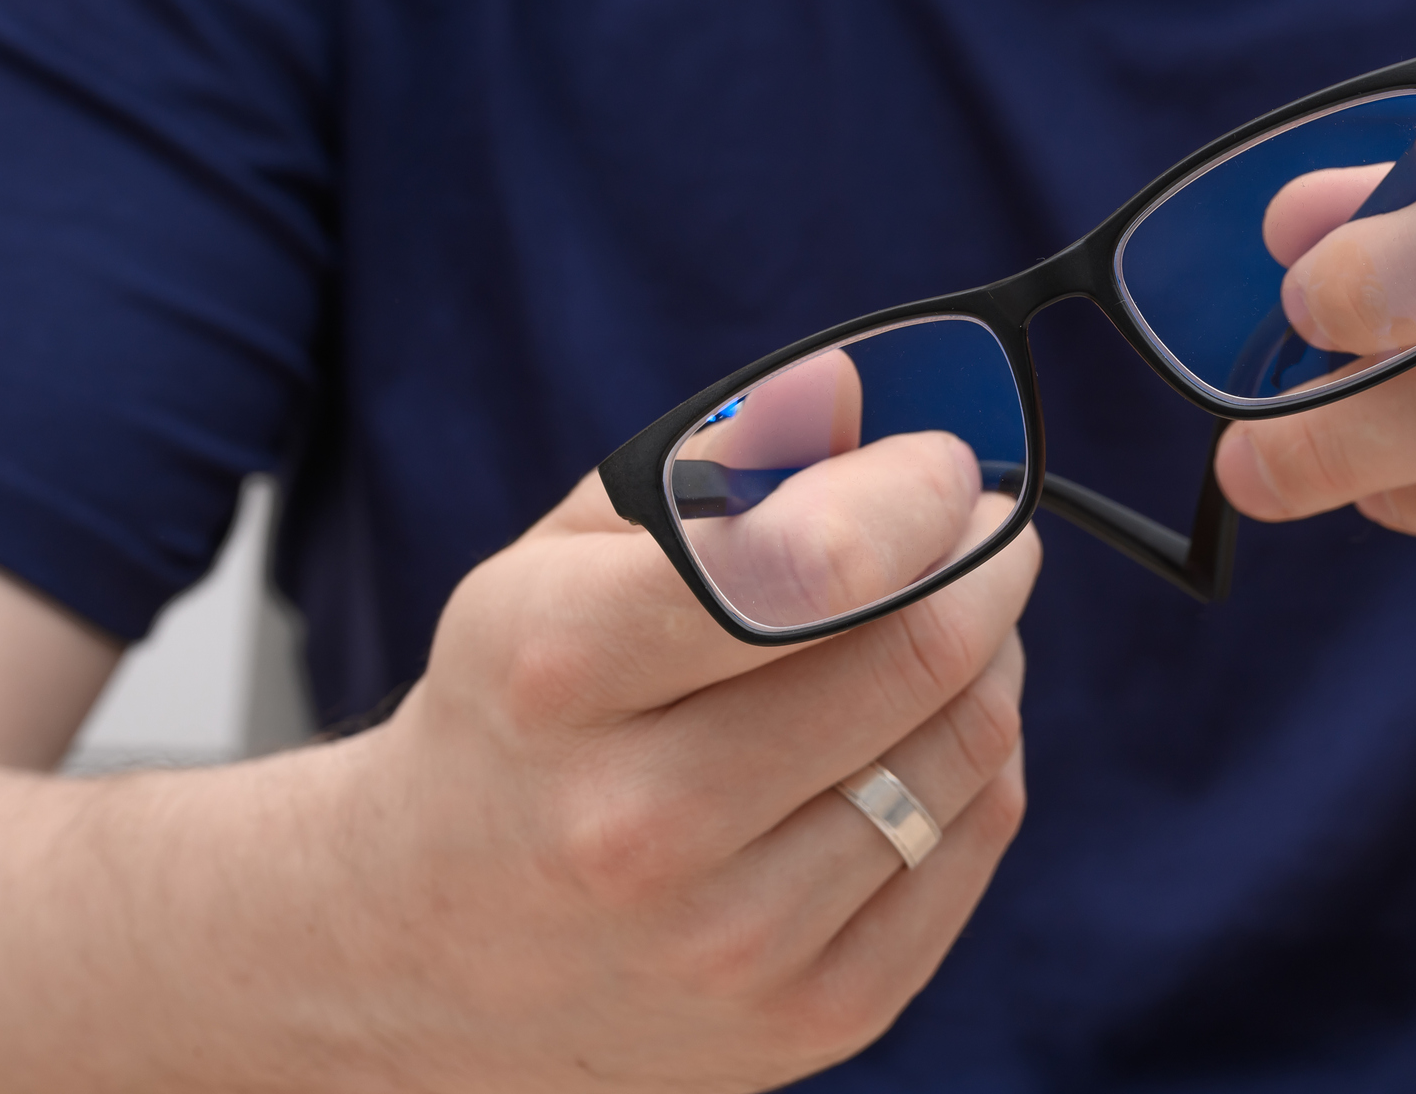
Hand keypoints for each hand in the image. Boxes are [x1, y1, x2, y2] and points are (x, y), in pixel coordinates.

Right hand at [329, 444, 1038, 1090]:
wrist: (424, 946)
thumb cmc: (515, 714)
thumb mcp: (558, 561)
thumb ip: (714, 464)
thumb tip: (876, 400)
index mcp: (559, 670)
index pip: (809, 565)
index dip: (917, 493)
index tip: (948, 463)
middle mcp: (641, 824)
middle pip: (918, 654)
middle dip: (984, 560)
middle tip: (984, 528)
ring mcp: (733, 941)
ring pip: (967, 746)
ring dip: (991, 651)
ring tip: (947, 617)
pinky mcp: (811, 1015)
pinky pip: (972, 840)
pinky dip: (981, 755)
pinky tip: (927, 722)